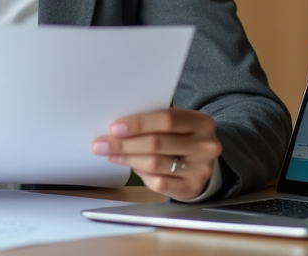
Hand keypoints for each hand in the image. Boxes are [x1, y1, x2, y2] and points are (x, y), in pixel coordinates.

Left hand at [91, 109, 221, 200]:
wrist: (202, 163)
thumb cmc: (182, 138)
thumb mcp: (177, 125)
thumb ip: (154, 123)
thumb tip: (118, 129)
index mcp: (201, 122)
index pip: (167, 119)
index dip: (139, 123)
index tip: (115, 127)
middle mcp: (205, 146)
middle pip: (157, 143)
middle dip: (125, 144)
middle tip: (102, 144)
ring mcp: (200, 169)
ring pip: (154, 164)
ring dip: (128, 158)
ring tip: (110, 154)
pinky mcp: (190, 188)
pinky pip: (159, 183)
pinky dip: (141, 174)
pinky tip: (129, 166)